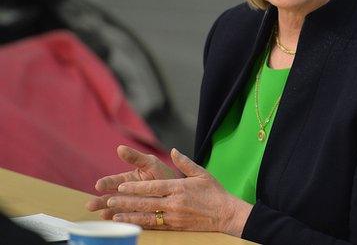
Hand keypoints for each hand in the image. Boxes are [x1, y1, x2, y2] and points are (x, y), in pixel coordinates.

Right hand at [86, 145, 179, 217]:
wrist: (178, 191)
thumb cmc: (163, 175)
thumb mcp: (151, 163)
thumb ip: (136, 157)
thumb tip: (119, 148)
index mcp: (128, 180)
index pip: (114, 182)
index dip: (106, 183)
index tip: (99, 185)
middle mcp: (127, 194)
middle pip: (111, 198)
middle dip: (101, 201)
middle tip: (90, 205)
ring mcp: (132, 206)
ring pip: (117, 210)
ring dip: (108, 212)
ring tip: (101, 214)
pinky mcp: (139, 217)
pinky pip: (130, 220)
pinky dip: (123, 220)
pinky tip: (116, 221)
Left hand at [102, 148, 251, 235]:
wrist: (226, 214)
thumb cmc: (215, 192)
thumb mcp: (202, 173)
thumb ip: (185, 163)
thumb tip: (173, 151)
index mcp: (179, 187)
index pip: (153, 187)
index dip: (135, 187)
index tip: (120, 185)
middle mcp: (175, 202)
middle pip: (146, 202)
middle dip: (126, 201)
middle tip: (109, 200)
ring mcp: (175, 216)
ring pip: (147, 216)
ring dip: (129, 215)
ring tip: (114, 215)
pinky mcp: (176, 226)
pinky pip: (155, 225)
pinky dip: (141, 224)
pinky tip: (131, 223)